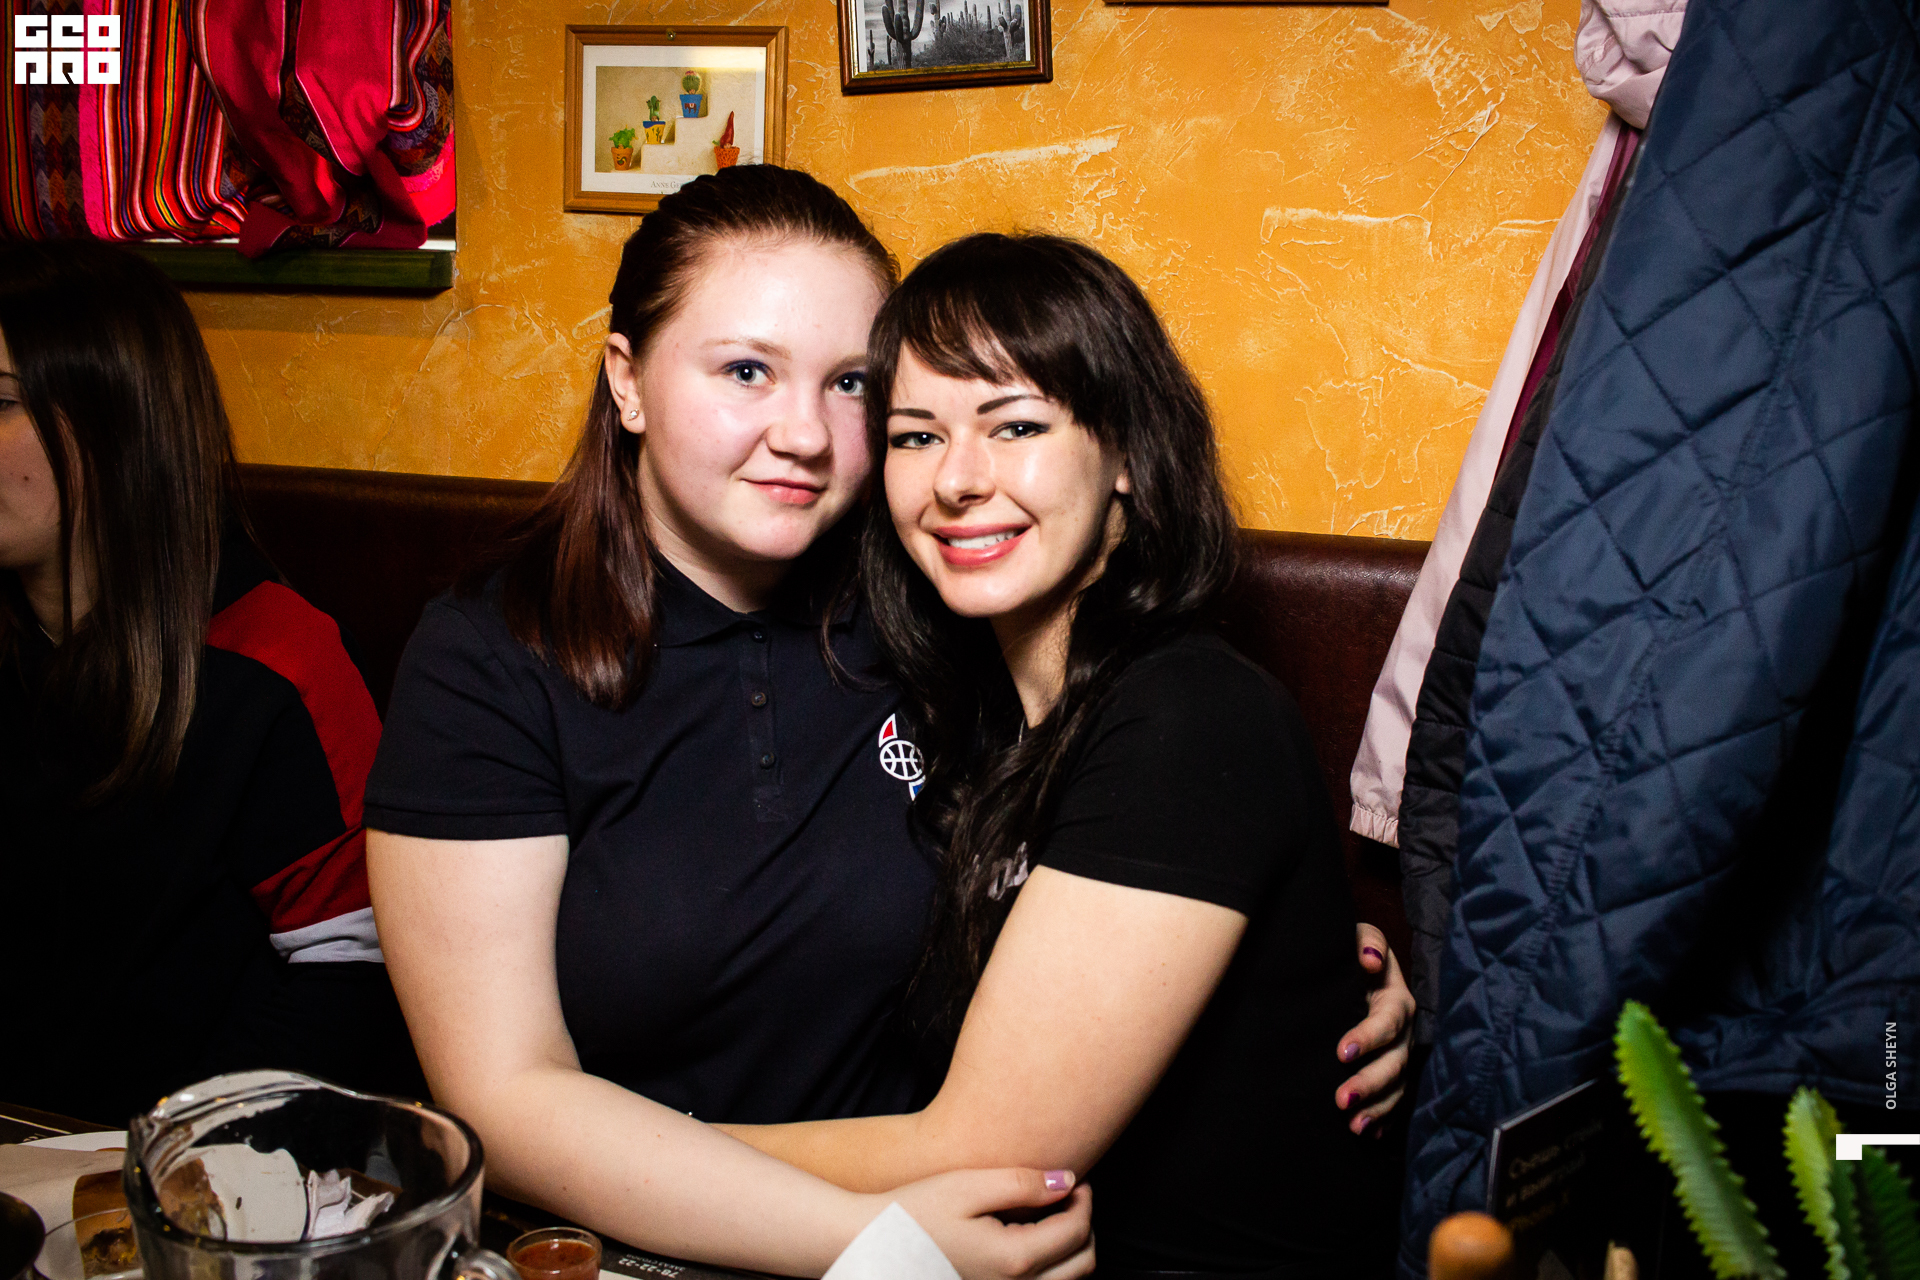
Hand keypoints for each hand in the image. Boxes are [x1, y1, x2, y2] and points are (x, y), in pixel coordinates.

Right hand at [882, 1167, 1094, 1279]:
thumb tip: (1069, 1181)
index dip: (1084, 1199)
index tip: (1075, 1177)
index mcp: (1014, 1259)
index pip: (1076, 1231)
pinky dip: (1051, 1267)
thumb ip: (1023, 1183)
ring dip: (1071, 1248)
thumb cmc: (915, 1210)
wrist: (870, 1245)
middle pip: (1082, 1264)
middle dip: (1084, 1225)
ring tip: (1051, 1214)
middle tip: (1068, 1195)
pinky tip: (1029, 1239)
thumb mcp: (968, 1185)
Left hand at [1335, 922, 1413, 1134]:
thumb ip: (1366, 941)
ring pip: (1396, 1086)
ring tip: (1354, 1126)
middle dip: (1371, 1083)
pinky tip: (1369, 1135)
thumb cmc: (1353, 954)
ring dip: (1378, 1108)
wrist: (1352, 973)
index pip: (1388, 1021)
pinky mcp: (1390, 1074)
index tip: (1342, 1052)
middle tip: (1342, 1099)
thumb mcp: (1359, 938)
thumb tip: (1369, 961)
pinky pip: (1394, 1101)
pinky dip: (1384, 1119)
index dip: (1369, 1037)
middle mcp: (1402, 1032)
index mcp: (1395, 999)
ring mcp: (1398, 1055)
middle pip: (1395, 1061)